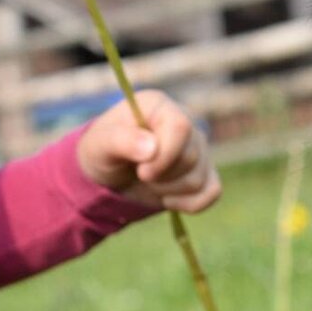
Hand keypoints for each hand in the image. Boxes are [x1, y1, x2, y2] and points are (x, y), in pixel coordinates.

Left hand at [77, 90, 221, 212]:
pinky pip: (212, 192)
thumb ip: (121, 141)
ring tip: (149, 183)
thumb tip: (151, 148)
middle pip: (191, 157)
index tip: (142, 171)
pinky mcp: (204, 171)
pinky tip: (168, 199)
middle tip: (140, 174)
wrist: (107, 175)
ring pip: (199, 179)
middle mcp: (185, 121)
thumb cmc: (102, 152)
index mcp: (159, 106)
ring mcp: (198, 147)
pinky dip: (190, 204)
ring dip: (169, 191)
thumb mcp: (99, 145)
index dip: (165, 155)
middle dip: (162, 177)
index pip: (181, 127)